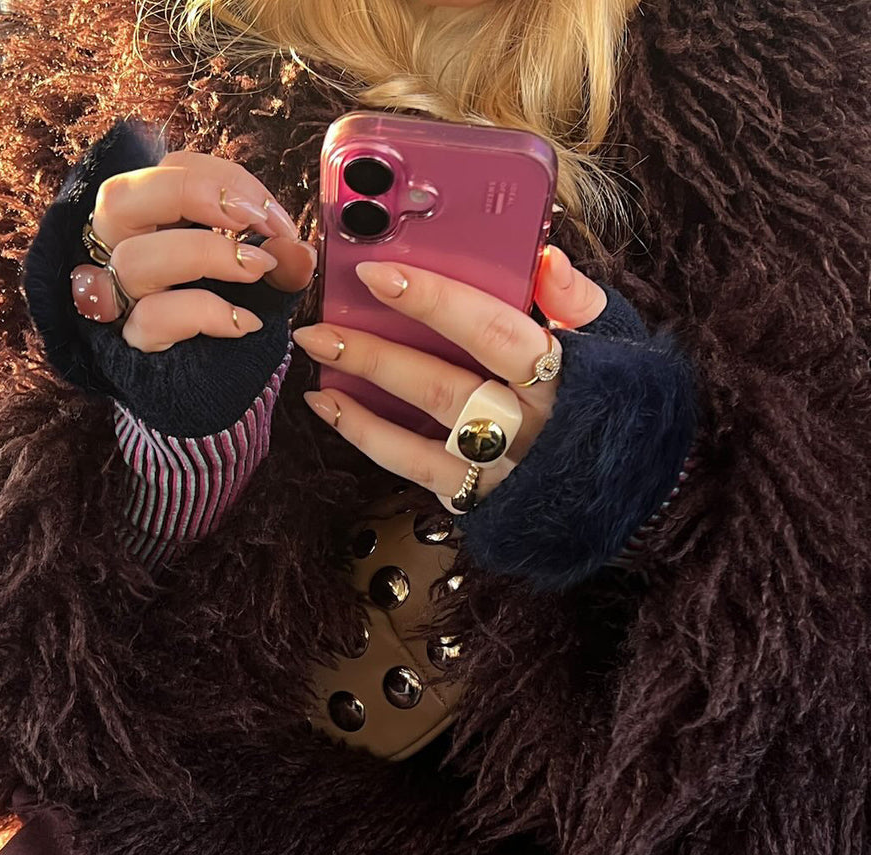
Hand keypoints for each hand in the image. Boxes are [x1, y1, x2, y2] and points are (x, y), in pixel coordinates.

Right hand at [25, 119, 315, 435]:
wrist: (209, 384)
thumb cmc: (227, 313)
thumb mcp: (256, 276)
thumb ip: (277, 256)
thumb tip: (298, 250)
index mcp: (149, 217)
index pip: (171, 170)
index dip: (226, 180)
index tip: (273, 215)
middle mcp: (119, 250)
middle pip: (119, 199)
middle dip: (192, 194)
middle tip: (252, 219)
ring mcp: (120, 298)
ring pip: (134, 259)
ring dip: (206, 254)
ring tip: (258, 269)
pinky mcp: (133, 343)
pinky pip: (155, 319)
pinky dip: (207, 313)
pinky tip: (246, 322)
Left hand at [294, 246, 607, 502]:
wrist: (637, 492)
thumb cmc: (620, 404)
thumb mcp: (618, 345)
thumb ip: (578, 302)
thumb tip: (544, 257)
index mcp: (565, 376)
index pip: (491, 331)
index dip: (433, 301)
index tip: (377, 273)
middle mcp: (529, 427)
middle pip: (442, 386)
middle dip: (376, 354)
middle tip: (319, 326)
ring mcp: (501, 469)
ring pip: (420, 437)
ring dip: (361, 400)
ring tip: (315, 365)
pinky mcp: (481, 499)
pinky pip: (415, 470)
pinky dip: (370, 439)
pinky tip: (333, 410)